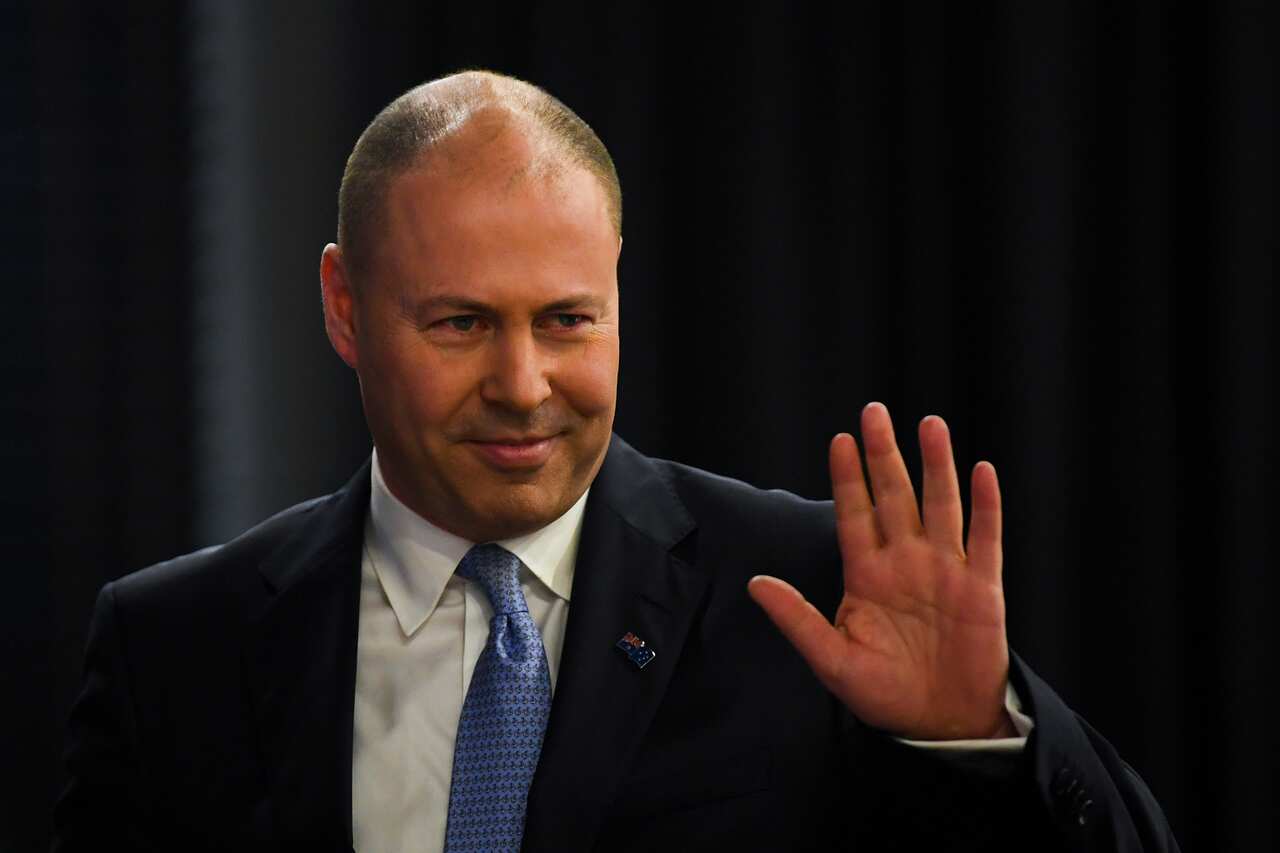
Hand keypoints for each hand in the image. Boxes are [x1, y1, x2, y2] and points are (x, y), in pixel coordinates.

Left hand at [748, 402, 1013, 739]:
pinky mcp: (982, 587)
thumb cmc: (883, 693)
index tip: (839, 441)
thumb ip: (797, 619)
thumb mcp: (832, 660)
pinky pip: (986, 538)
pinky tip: (982, 471)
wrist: (940, 723)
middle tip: (874, 412)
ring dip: (936, 466)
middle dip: (884, 455)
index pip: (854, 515)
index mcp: (867, 575)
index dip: (847, 478)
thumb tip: (754, 583)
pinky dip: (985, 505)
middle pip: (894, 496)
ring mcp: (945, 570)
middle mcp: (906, 562)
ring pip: (941, 505)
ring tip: (929, 425)